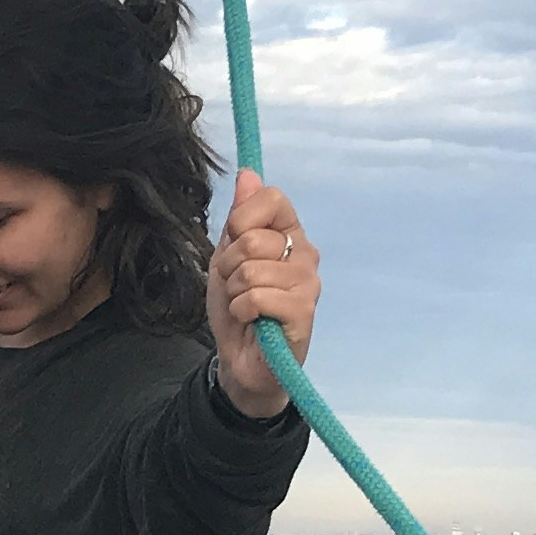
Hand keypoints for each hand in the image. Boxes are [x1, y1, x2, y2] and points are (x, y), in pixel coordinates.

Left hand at [207, 169, 318, 416]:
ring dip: (235, 292)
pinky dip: (242, 311)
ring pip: (252, 270)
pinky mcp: (304, 312)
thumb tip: (248, 174)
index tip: (235, 242)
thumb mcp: (226, 258)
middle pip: (253, 239)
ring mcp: (308, 283)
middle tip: (237, 286)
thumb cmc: (238, 308)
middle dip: (229, 266)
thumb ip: (238, 219)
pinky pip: (257, 297)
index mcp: (289, 234)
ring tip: (246, 306)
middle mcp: (305, 253)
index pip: (271, 198)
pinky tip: (253, 321)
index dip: (242, 219)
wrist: (243, 360)